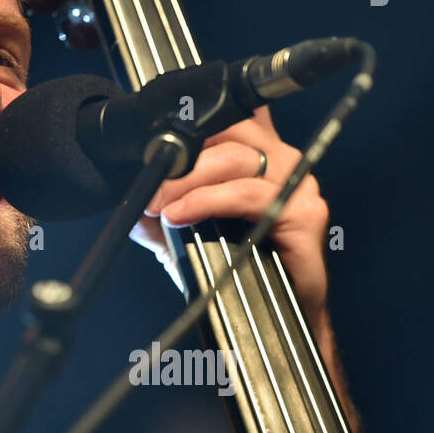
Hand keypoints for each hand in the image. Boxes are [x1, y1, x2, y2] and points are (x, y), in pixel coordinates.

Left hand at [129, 105, 331, 333]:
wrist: (271, 315)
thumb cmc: (234, 264)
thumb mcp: (185, 226)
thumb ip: (163, 199)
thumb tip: (130, 191)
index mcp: (258, 152)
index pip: (225, 116)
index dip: (189, 126)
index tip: (153, 150)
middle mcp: (280, 160)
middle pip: (227, 133)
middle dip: (180, 159)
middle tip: (151, 189)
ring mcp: (296, 183)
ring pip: (235, 160)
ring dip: (188, 182)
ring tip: (161, 206)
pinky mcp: (303, 212)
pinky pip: (248, 194)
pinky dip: (209, 202)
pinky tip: (182, 214)